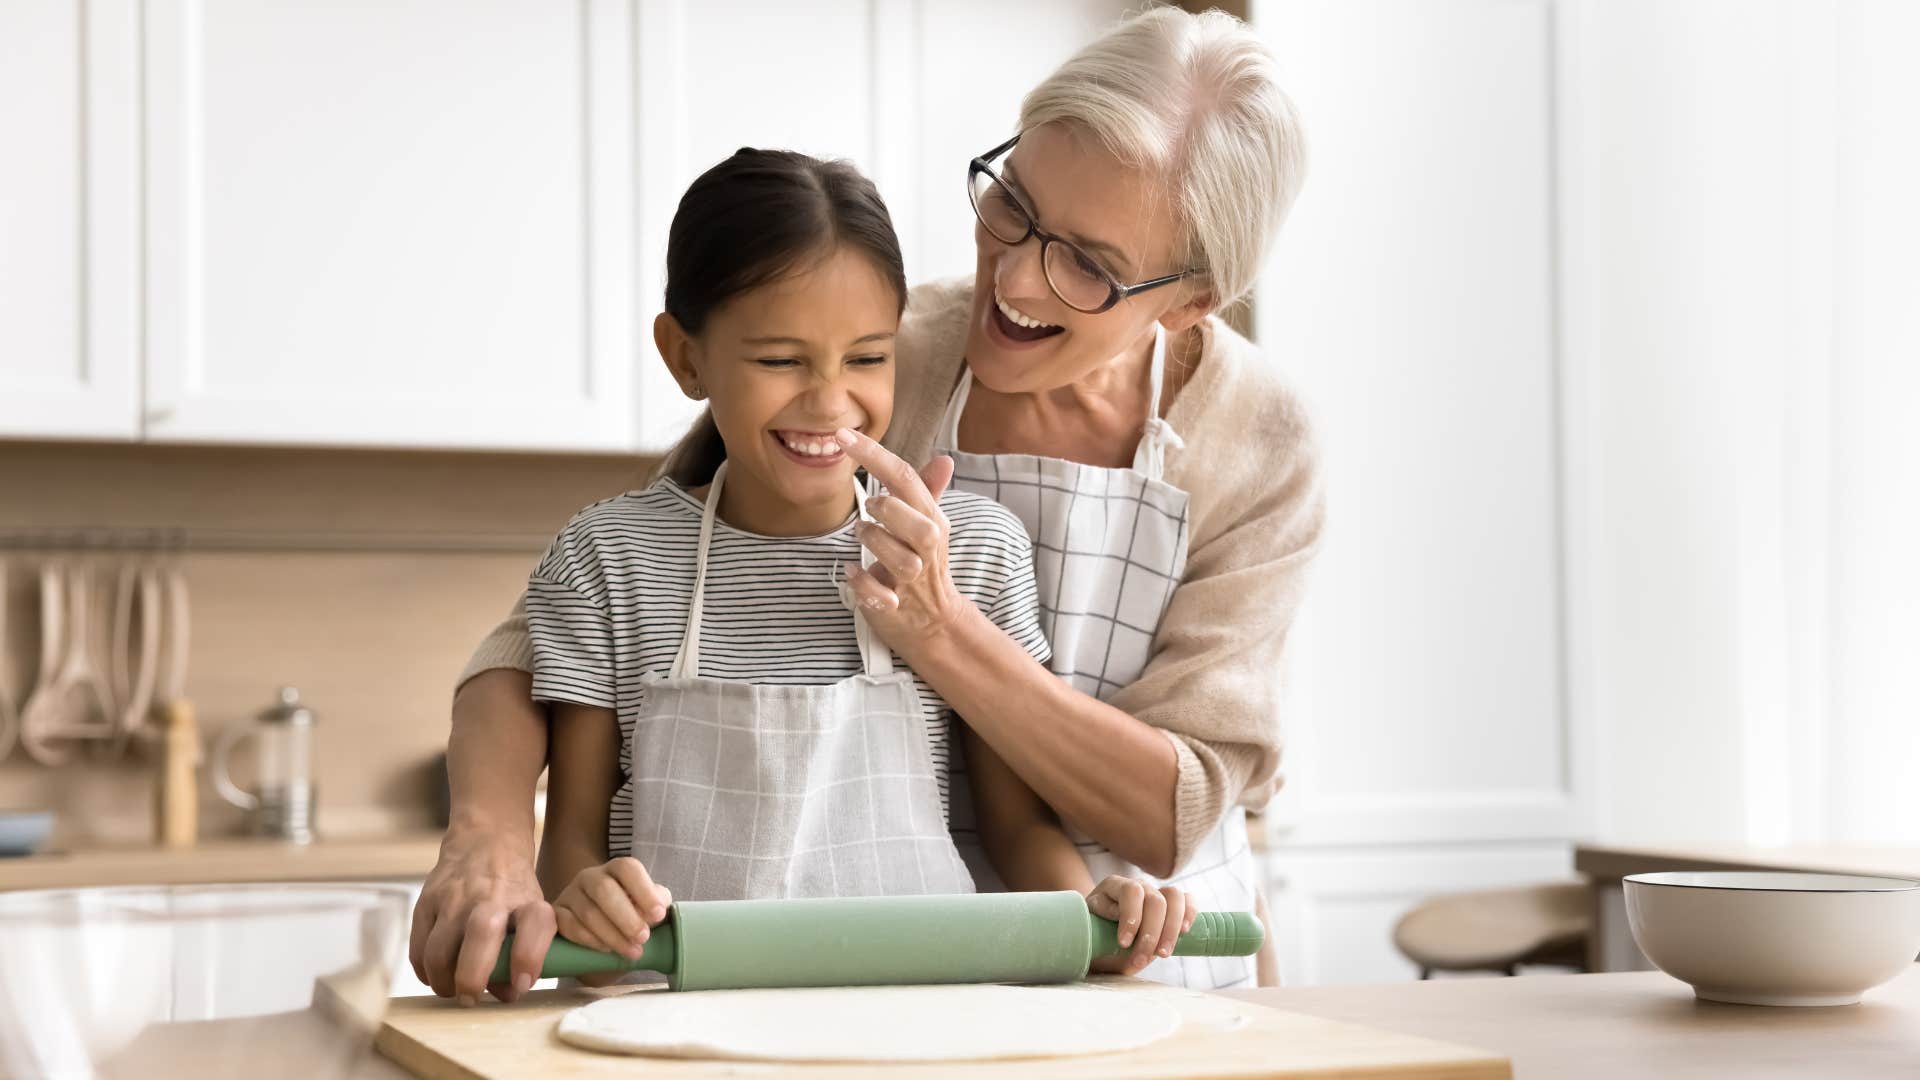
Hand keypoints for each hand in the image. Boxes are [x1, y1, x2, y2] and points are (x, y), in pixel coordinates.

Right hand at [410, 829, 554, 1004]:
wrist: (484, 843)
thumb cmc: (513, 891)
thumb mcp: (529, 913)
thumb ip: (522, 953)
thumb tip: (507, 994)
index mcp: (525, 900)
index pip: (535, 924)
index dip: (529, 957)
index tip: (522, 984)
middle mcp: (491, 897)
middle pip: (481, 934)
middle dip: (472, 976)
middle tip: (470, 998)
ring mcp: (455, 898)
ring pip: (440, 949)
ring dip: (443, 980)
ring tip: (452, 989)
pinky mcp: (427, 901)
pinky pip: (418, 947)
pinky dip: (425, 970)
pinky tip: (436, 974)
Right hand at [553, 857, 673, 985]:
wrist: (602, 937)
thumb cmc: (630, 916)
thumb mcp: (647, 907)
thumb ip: (657, 903)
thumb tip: (658, 908)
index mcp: (616, 869)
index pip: (627, 868)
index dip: (644, 890)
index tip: (658, 915)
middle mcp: (590, 877)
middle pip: (604, 890)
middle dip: (626, 917)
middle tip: (643, 938)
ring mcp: (570, 894)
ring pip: (588, 912)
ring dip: (612, 935)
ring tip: (632, 952)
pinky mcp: (556, 915)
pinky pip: (570, 927)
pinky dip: (590, 941)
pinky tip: (606, 950)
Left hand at [832, 428, 967, 647]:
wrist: (935, 622)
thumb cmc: (924, 566)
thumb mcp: (928, 526)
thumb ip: (927, 491)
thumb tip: (945, 459)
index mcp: (932, 521)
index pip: (906, 479)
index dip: (873, 454)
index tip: (841, 434)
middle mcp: (927, 549)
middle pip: (916, 524)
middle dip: (887, 510)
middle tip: (870, 507)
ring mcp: (913, 580)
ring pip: (898, 559)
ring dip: (873, 542)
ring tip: (861, 536)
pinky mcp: (895, 606)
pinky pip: (878, 594)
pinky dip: (861, 582)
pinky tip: (852, 571)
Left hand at [1086, 876, 1196, 975]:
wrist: (1101, 940)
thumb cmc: (1095, 936)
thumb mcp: (1091, 933)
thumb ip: (1101, 930)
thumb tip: (1118, 929)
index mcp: (1113, 886)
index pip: (1131, 891)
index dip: (1131, 917)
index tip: (1124, 943)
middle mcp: (1137, 885)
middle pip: (1155, 900)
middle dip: (1151, 933)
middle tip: (1142, 959)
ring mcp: (1155, 892)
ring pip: (1174, 897)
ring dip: (1171, 929)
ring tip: (1163, 954)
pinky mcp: (1171, 904)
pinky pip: (1187, 900)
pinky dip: (1189, 915)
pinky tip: (1184, 933)